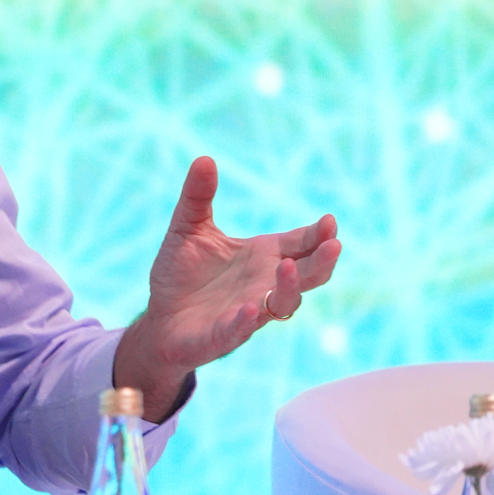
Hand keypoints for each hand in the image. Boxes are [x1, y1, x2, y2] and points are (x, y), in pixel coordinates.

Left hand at [114, 156, 339, 420]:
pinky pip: (239, 331)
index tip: (330, 221)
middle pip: (307, 275)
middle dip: (322, 262)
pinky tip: (250, 309)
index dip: (318, 235)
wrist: (159, 318)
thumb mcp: (187, 228)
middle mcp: (263, 284)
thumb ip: (197, 197)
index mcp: (262, 256)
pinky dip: (246, 321)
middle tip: (334, 244)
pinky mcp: (222, 336)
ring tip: (288, 268)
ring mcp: (247, 312)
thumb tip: (204, 158)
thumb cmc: (181, 273)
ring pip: (282, 304)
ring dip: (289, 288)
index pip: (300, 244)